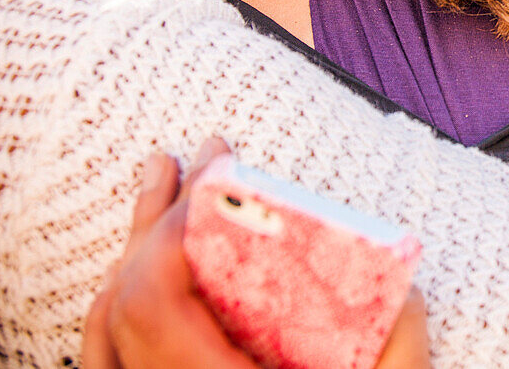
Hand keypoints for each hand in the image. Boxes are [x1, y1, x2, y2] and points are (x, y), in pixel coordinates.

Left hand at [83, 138, 431, 368]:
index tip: (217, 178)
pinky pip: (106, 364)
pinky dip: (118, 308)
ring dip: (131, 253)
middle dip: (153, 218)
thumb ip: (402, 358)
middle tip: (194, 160)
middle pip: (121, 302)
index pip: (153, 300)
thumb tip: (405, 292)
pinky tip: (139, 277)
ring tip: (160, 190)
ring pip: (103, 330)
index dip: (170, 227)